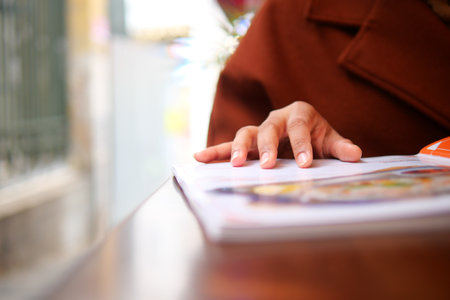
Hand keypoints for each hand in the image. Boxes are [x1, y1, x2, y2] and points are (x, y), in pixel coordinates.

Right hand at [194, 101, 361, 167]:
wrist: (305, 132)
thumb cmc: (318, 136)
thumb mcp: (331, 141)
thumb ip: (340, 147)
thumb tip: (356, 154)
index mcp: (299, 113)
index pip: (299, 127)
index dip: (302, 144)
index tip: (306, 163)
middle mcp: (276, 118)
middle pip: (268, 128)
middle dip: (268, 146)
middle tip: (269, 165)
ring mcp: (260, 130)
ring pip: (246, 134)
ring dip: (240, 148)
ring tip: (237, 164)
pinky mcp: (248, 143)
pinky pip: (229, 145)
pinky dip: (216, 151)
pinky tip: (199, 157)